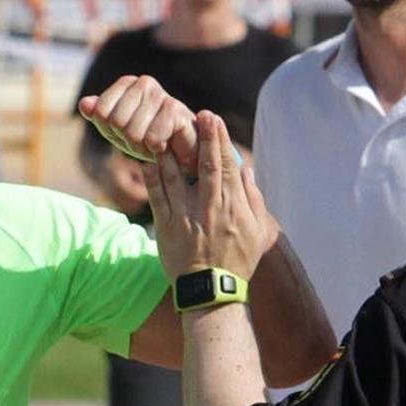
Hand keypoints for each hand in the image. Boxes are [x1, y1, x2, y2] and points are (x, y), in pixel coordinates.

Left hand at [79, 75, 197, 174]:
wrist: (183, 151)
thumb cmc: (148, 138)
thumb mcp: (117, 128)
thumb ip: (99, 115)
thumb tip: (84, 104)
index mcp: (127, 83)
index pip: (101, 113)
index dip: (111, 132)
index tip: (126, 133)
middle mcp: (144, 83)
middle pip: (116, 122)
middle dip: (127, 140)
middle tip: (143, 140)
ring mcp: (161, 94)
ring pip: (133, 132)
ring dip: (142, 147)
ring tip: (154, 142)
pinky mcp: (176, 110)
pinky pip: (151, 138)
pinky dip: (156, 149)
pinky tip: (165, 144)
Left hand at [144, 110, 271, 281]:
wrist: (211, 292)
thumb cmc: (238, 262)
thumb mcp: (258, 232)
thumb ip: (253, 200)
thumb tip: (246, 171)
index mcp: (232, 207)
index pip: (226, 165)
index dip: (219, 139)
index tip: (213, 119)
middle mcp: (209, 207)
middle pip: (204, 164)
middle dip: (200, 136)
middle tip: (195, 113)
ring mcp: (186, 216)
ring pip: (176, 176)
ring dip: (171, 150)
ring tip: (165, 128)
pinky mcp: (166, 226)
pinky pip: (157, 196)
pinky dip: (152, 176)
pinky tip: (148, 159)